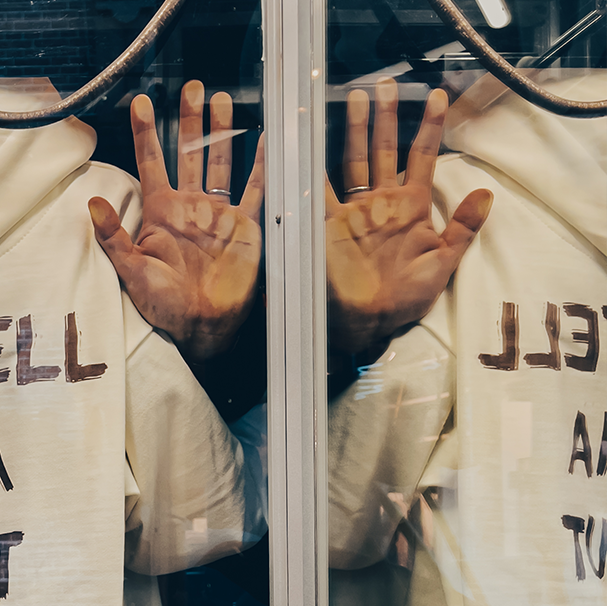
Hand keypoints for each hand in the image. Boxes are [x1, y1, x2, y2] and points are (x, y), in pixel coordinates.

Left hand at [89, 82, 263, 363]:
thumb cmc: (165, 308)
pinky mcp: (246, 227)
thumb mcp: (133, 273)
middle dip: (190, 121)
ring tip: (221, 99)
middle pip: (189, 153)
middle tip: (192, 87)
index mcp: (162, 214)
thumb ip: (113, 238)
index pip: (152, 163)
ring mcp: (219, 215)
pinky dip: (264, 165)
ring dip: (221, 132)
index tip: (141, 102)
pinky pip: (257, 190)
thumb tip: (92, 204)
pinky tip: (268, 140)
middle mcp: (190, 209)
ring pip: (220, 162)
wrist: (202, 328)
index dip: (147, 133)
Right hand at [327, 79, 492, 354]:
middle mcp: (380, 205)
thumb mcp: (442, 266)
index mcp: (409, 209)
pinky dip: (314, 168)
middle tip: (387, 84)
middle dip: (387, 116)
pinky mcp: (326, 227)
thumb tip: (488, 193)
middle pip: (385, 149)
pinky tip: (313, 143)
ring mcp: (352, 213)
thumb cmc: (403, 302)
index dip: (430, 128)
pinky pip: (319, 192)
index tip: (439, 96)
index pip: (422, 158)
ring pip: (354, 160)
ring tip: (358, 96)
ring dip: (357, 129)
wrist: (364, 325)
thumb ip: (463, 229)